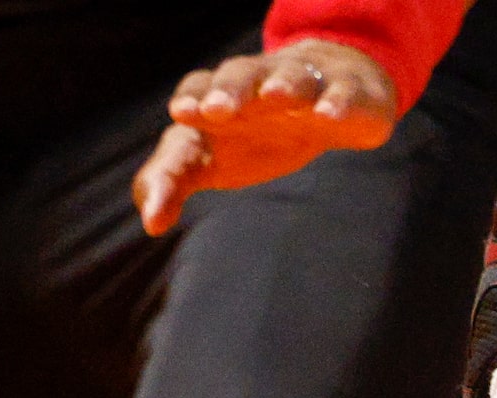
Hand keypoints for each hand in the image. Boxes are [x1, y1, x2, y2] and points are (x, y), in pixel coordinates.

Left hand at [132, 40, 399, 236]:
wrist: (328, 99)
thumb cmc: (254, 133)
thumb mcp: (207, 158)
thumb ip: (170, 181)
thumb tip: (150, 223)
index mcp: (218, 96)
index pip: (197, 92)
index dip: (191, 100)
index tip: (182, 114)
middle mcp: (258, 84)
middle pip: (239, 74)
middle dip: (229, 89)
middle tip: (219, 110)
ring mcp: (303, 85)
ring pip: (289, 76)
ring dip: (281, 83)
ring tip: (276, 97)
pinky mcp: (346, 94)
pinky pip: (341, 93)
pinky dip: (336, 101)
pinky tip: (329, 115)